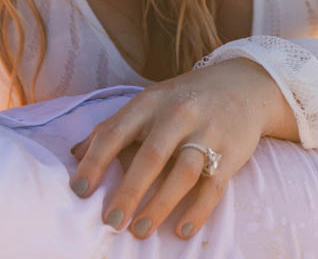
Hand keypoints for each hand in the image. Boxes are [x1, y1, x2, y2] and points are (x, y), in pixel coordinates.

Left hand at [67, 57, 296, 239]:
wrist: (242, 86)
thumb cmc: (183, 99)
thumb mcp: (146, 103)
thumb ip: (113, 127)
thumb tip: (74, 153)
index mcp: (148, 103)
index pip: (115, 132)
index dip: (95, 161)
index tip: (79, 190)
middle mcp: (177, 115)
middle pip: (150, 156)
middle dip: (128, 191)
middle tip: (110, 221)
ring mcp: (207, 134)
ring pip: (182, 173)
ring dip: (160, 205)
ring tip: (139, 231)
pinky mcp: (231, 153)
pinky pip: (214, 187)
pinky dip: (198, 211)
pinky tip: (181, 230)